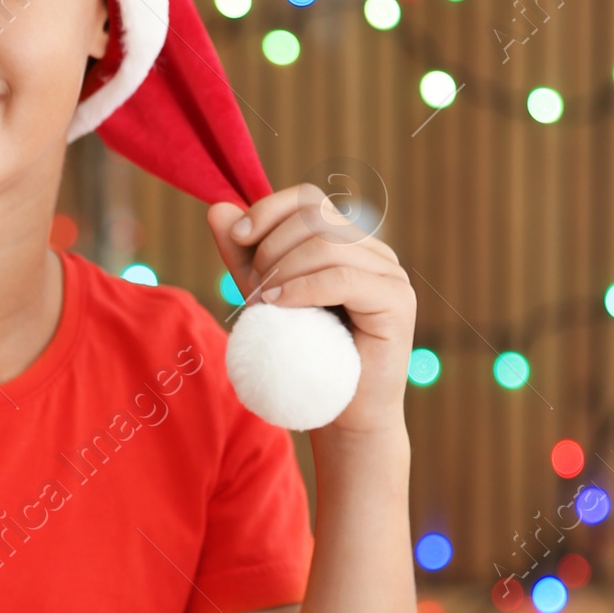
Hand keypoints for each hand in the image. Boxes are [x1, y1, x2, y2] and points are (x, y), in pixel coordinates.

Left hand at [208, 186, 417, 435]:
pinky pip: (343, 278)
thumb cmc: (304, 355)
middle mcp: (375, 251)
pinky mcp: (397, 301)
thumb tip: (216, 208)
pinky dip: (304, 288)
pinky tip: (280, 306)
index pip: (309, 199)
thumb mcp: (264, 295)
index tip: (236, 236)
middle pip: (316, 217)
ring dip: (284, 271)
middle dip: (271, 248)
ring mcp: (391, 274)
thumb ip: (244, 254)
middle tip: (254, 291)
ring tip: (266, 305)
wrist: (339, 412)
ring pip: (328, 245)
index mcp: (348, 242)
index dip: (268, 209)